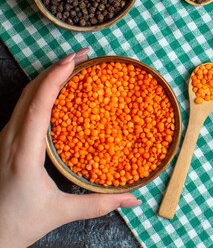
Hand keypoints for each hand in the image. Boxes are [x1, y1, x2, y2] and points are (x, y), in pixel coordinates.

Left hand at [0, 49, 140, 247]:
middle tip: (83, 56)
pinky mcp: (7, 142)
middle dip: (55, 69)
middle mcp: (10, 140)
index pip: (38, 105)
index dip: (55, 79)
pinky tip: (58, 92)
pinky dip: (41, 91)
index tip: (74, 60)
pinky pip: (23, 107)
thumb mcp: (60, 213)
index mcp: (23, 152)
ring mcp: (5, 139)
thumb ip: (99, 204)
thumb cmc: (18, 224)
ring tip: (73, 67)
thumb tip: (133, 198)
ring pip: (25, 97)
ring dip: (48, 77)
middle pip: (30, 92)